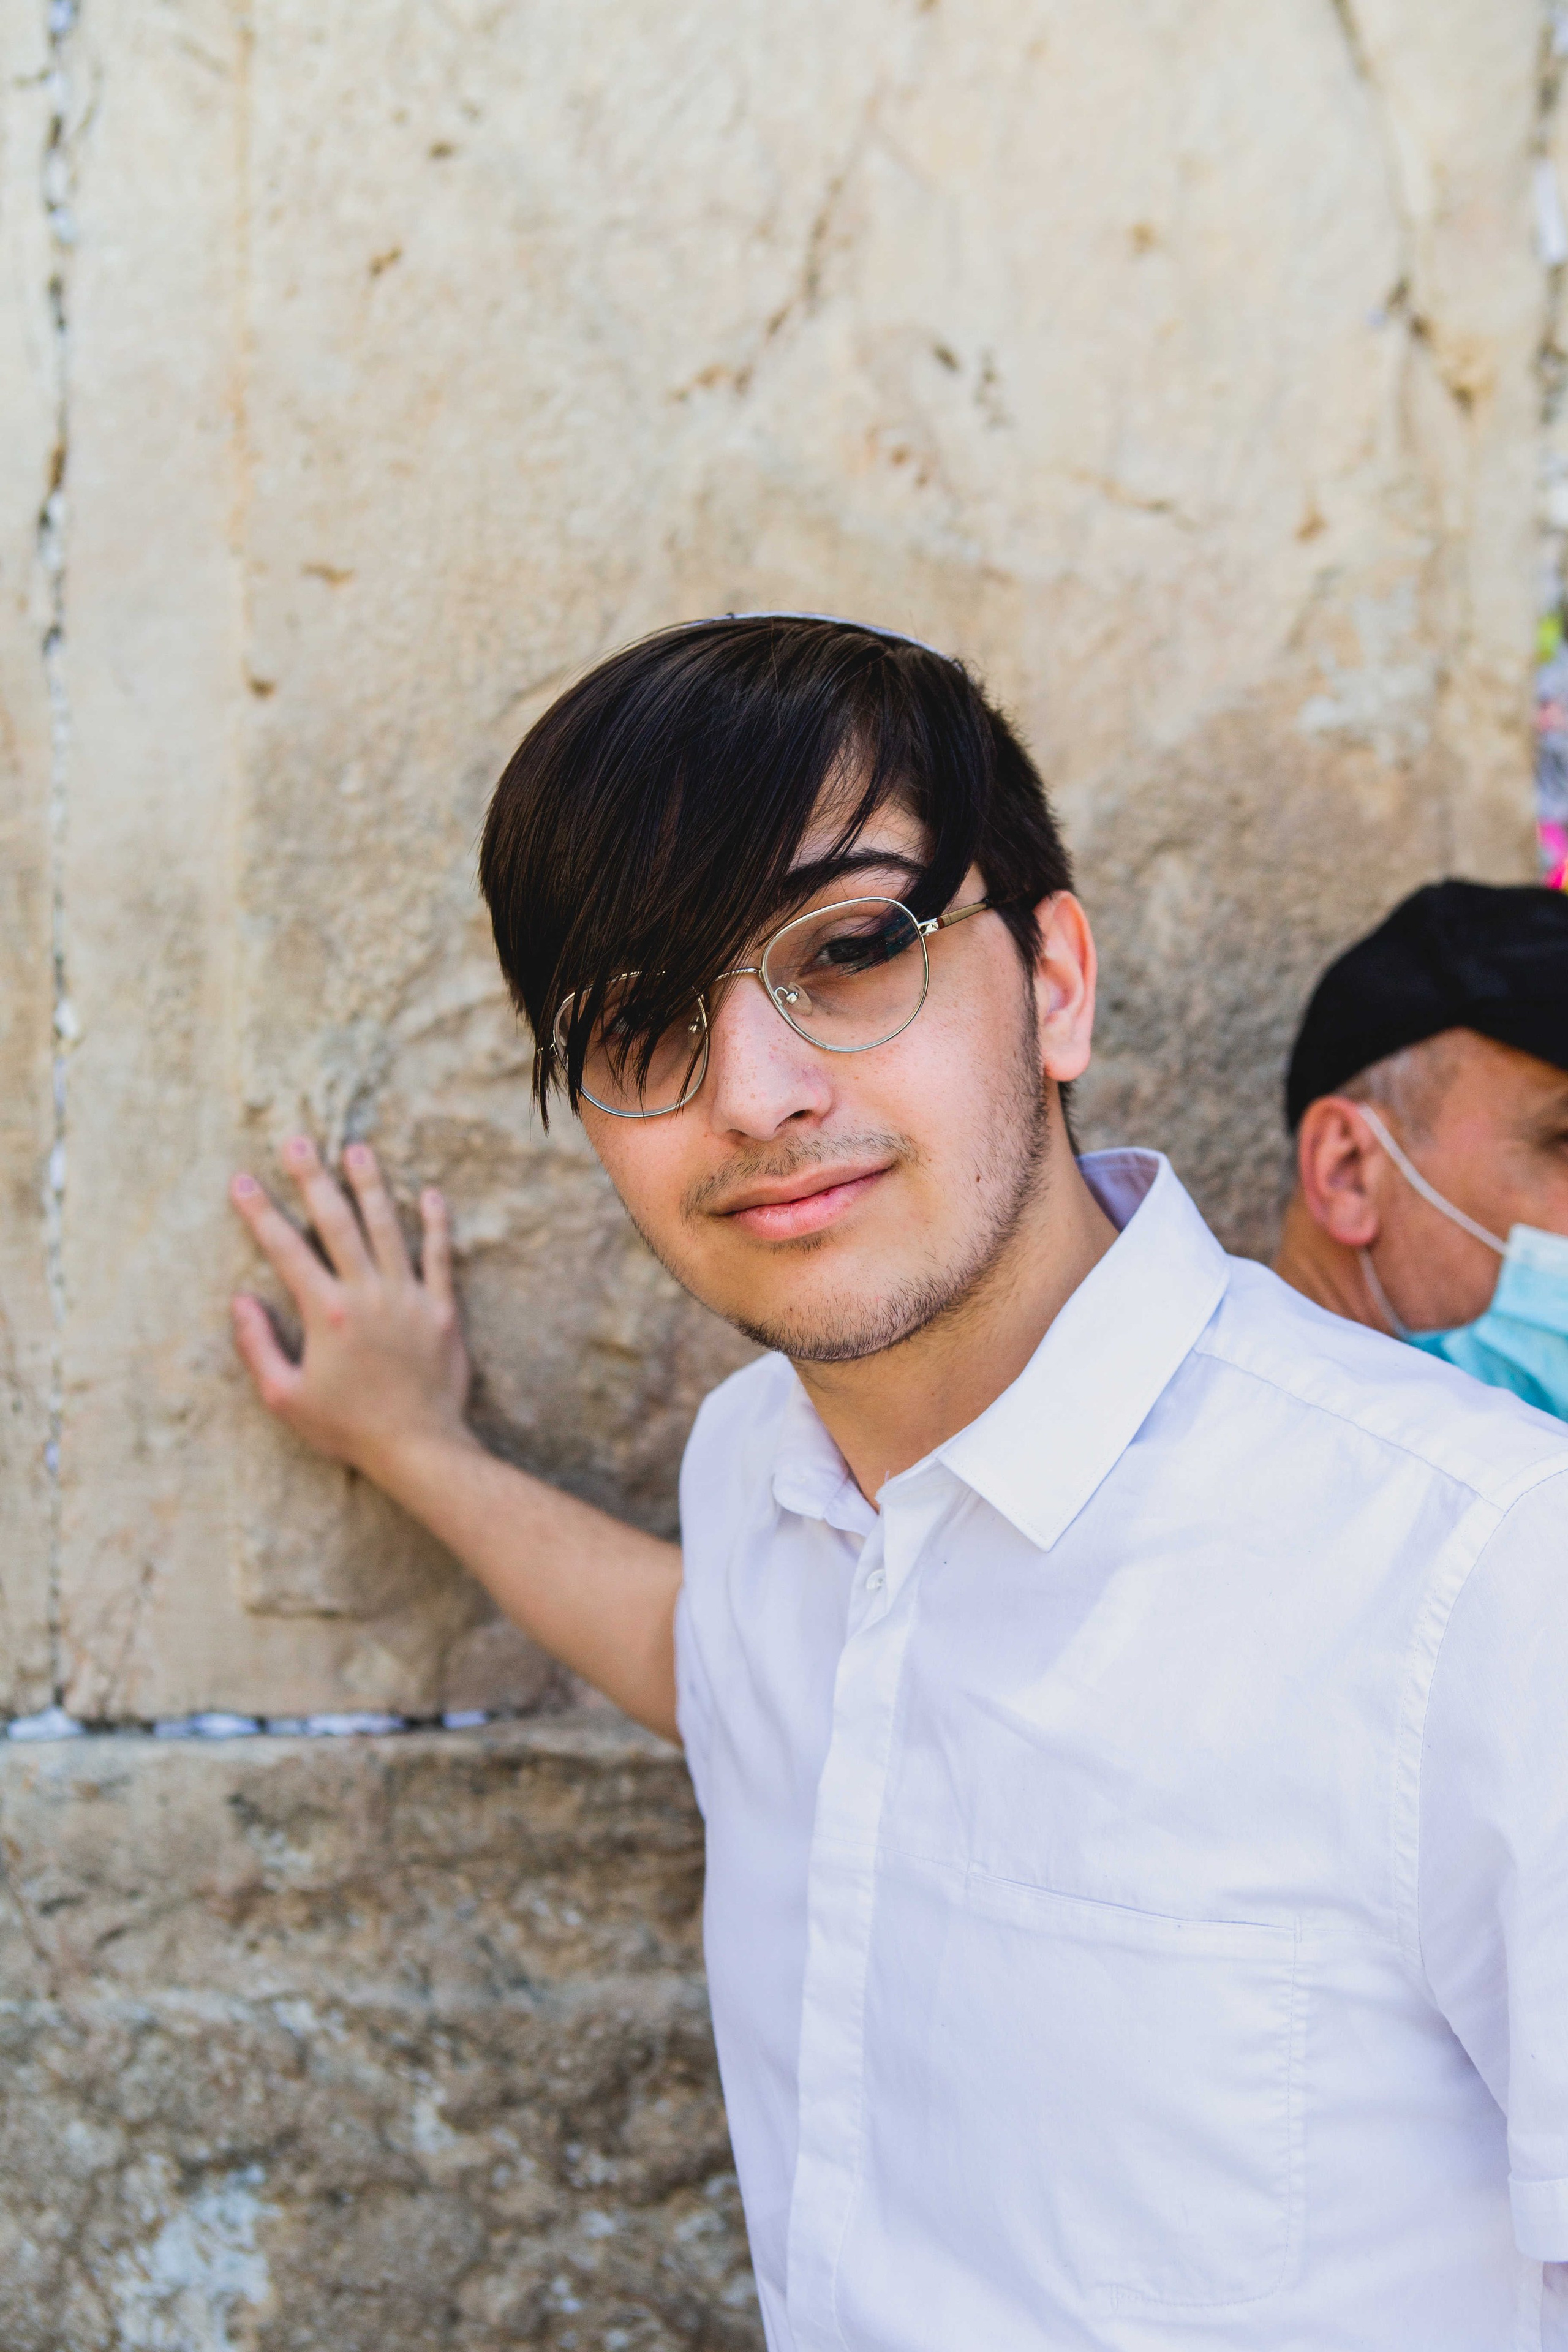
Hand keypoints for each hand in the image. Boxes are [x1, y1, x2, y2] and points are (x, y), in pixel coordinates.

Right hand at [230, 1136, 472, 1483]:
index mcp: (327, 1314)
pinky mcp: (443, 1310)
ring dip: (371, 1186)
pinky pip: (440, 1257)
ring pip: (388, 1228)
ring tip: (358, 1150)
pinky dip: (436, 1224)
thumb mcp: (285, 1398)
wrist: (418, 1448)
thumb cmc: (347, 1428)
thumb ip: (257, 1347)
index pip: (286, 1250)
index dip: (260, 1212)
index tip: (241, 1180)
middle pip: (336, 1224)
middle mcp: (368, 1295)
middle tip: (298, 1141)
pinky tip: (430, 1194)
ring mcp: (409, 1298)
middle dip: (313, 1179)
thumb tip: (240, 1301)